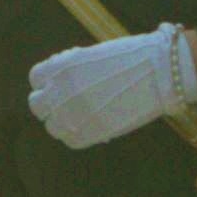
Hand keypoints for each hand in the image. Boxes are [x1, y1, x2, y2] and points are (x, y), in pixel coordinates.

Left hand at [28, 26, 196, 150]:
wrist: (160, 71)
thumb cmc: (131, 56)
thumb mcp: (92, 54)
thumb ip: (70, 69)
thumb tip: (59, 82)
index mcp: (61, 67)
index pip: (36, 78)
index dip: (48, 81)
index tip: (61, 83)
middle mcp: (62, 91)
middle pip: (37, 105)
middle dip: (49, 102)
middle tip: (68, 102)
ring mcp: (75, 114)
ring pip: (52, 126)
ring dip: (62, 121)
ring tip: (81, 115)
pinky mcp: (91, 133)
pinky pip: (71, 141)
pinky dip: (77, 135)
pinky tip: (91, 125)